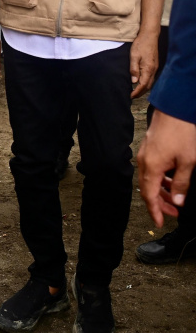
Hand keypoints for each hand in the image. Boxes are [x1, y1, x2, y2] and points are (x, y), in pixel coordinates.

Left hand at [130, 28, 159, 97]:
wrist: (149, 36)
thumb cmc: (141, 45)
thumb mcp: (134, 56)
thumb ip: (134, 69)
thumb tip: (133, 81)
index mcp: (148, 69)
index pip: (143, 85)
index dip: (137, 92)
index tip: (131, 96)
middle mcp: (153, 70)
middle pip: (148, 86)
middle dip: (140, 92)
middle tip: (132, 96)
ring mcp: (155, 68)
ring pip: (150, 82)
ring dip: (143, 88)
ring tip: (135, 92)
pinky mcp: (154, 65)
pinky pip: (151, 77)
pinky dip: (146, 83)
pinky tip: (140, 83)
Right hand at [138, 109, 195, 226]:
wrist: (175, 110)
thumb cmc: (182, 133)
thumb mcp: (188, 162)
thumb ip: (181, 183)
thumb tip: (177, 201)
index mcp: (152, 167)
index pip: (149, 195)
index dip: (155, 210)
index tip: (159, 222)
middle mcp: (144, 162)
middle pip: (148, 189)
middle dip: (160, 203)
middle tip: (173, 214)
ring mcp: (145, 154)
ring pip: (150, 179)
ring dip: (161, 191)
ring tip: (175, 198)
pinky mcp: (149, 149)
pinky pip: (152, 170)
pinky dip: (160, 179)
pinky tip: (172, 180)